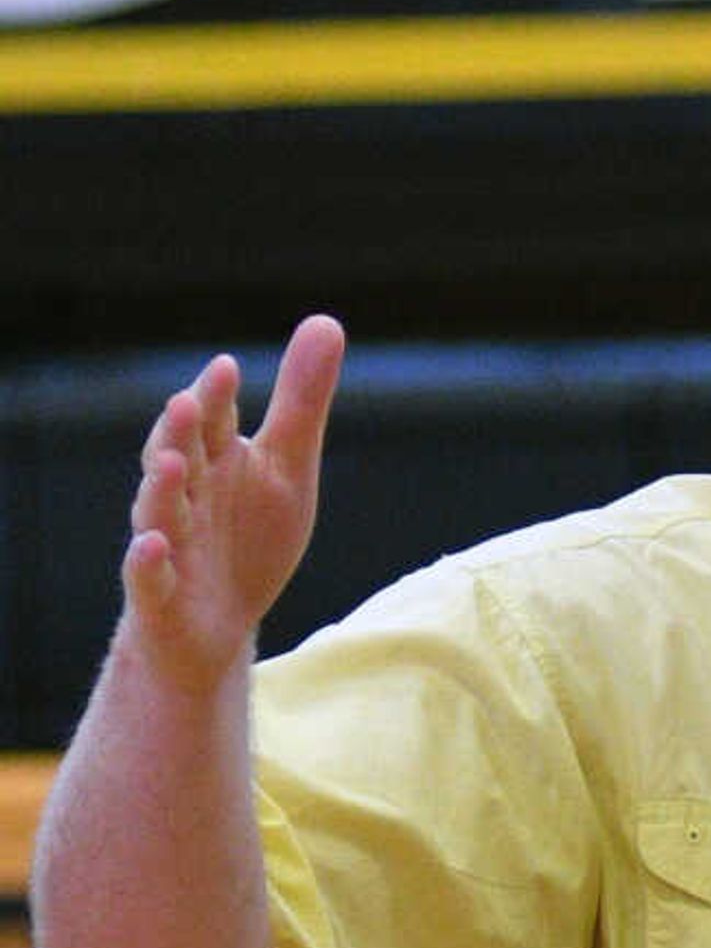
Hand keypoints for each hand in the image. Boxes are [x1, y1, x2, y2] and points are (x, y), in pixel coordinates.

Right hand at [121, 312, 345, 696]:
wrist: (217, 626)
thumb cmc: (248, 538)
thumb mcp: (287, 470)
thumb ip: (300, 403)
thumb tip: (327, 321)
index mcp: (213, 459)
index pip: (210, 420)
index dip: (214, 397)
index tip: (227, 367)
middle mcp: (183, 494)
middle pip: (177, 455)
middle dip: (180, 432)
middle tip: (189, 402)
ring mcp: (166, 543)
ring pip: (157, 511)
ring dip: (161, 489)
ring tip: (171, 464)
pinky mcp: (157, 595)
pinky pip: (146, 577)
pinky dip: (146, 561)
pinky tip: (152, 546)